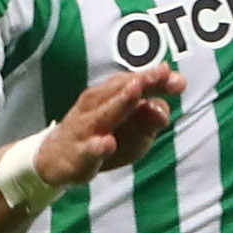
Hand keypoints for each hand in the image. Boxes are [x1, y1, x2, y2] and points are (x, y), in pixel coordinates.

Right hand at [34, 63, 186, 187]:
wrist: (54, 159)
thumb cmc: (100, 136)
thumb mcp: (134, 129)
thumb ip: (153, 114)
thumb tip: (168, 103)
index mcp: (110, 96)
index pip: (135, 82)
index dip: (156, 79)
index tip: (178, 80)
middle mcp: (95, 106)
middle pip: (119, 90)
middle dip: (140, 81)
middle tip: (161, 73)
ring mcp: (84, 129)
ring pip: (102, 114)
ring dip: (120, 102)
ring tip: (136, 92)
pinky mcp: (76, 154)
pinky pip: (86, 149)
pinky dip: (97, 146)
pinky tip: (108, 144)